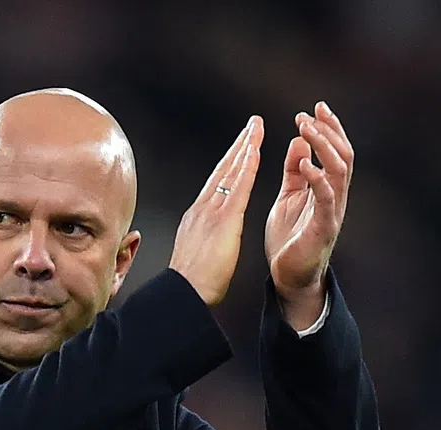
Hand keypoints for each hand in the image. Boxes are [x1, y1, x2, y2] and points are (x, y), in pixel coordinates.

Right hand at [169, 116, 264, 305]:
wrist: (184, 293)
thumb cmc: (191, 283)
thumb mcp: (196, 254)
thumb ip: (203, 241)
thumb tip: (207, 240)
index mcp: (197, 217)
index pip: (217, 183)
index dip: (230, 162)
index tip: (241, 146)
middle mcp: (202, 208)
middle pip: (223, 169)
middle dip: (238, 145)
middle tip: (251, 124)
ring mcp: (211, 212)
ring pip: (230, 172)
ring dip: (244, 147)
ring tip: (256, 127)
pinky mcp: (223, 220)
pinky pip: (238, 187)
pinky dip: (246, 167)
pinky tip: (255, 150)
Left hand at [265, 101, 353, 322]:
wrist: (288, 279)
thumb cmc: (289, 240)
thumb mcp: (289, 197)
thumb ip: (294, 172)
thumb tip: (297, 142)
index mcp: (326, 189)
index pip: (335, 151)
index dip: (328, 128)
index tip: (314, 107)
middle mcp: (335, 197)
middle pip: (343, 155)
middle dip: (328, 131)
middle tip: (310, 113)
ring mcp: (332, 212)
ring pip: (339, 171)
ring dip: (323, 147)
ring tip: (306, 129)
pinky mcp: (324, 228)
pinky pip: (326, 198)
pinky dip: (317, 178)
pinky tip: (305, 163)